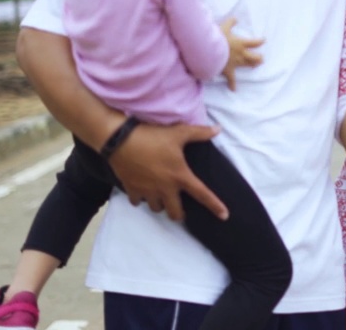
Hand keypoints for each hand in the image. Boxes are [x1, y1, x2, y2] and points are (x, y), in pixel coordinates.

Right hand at [106, 122, 227, 221]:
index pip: (202, 194)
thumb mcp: (179, 132)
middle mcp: (165, 188)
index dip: (215, 205)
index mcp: (180, 176)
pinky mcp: (132, 189)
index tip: (224, 216)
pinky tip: (143, 192)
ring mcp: (147, 191)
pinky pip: (138, 202)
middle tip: (180, 208)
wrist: (120, 139)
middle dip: (179, 213)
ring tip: (162, 197)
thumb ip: (200, 133)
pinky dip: (141, 199)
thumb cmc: (153, 136)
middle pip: (175, 213)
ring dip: (161, 205)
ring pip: (157, 209)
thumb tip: (218, 129)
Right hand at [220, 17, 263, 88]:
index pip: (255, 42)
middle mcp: (241, 54)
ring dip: (252, 65)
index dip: (260, 41)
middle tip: (262, 58)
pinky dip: (232, 85)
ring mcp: (236, 63)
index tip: (263, 41)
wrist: (210, 52)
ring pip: (247, 65)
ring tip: (256, 66)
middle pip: (254, 57)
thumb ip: (231, 22)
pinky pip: (231, 79)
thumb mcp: (224, 27)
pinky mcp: (228, 71)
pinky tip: (234, 89)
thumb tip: (236, 18)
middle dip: (259, 58)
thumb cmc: (218, 39)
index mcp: (241, 43)